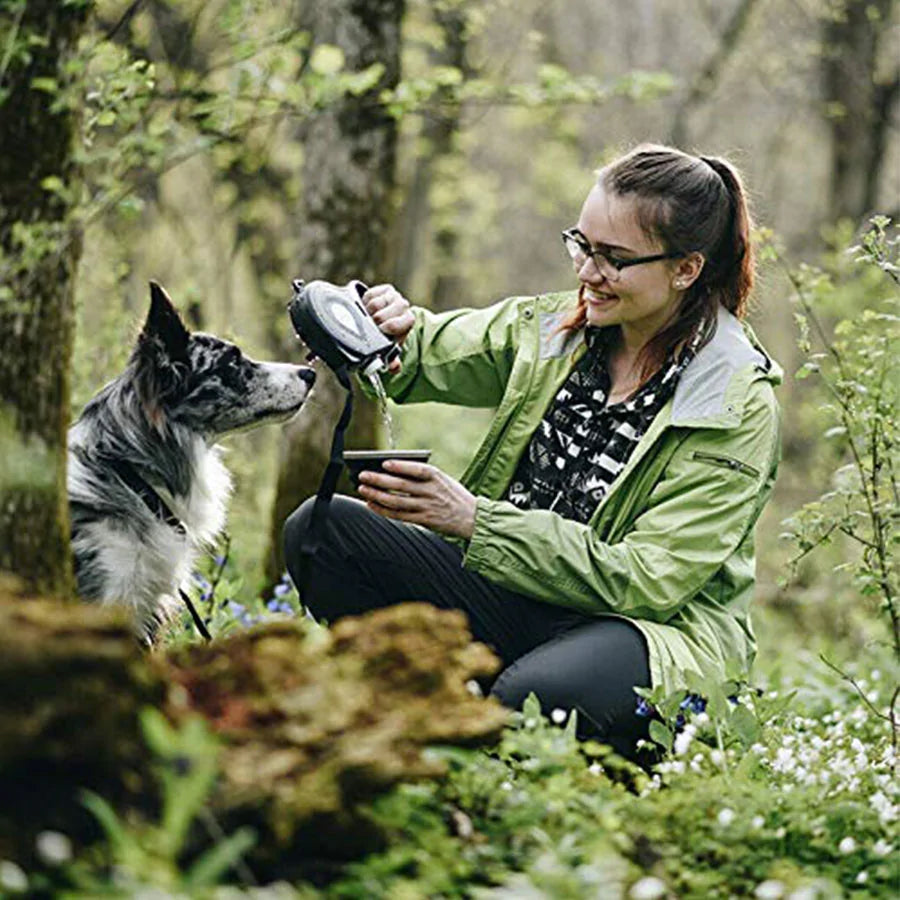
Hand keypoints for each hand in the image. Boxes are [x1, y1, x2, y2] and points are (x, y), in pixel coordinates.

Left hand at [357, 459, 476, 539]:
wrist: (472, 518)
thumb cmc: (453, 494)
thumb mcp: (443, 480)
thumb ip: (421, 476)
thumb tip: (391, 471)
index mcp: (438, 477)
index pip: (417, 470)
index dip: (401, 467)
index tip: (385, 463)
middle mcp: (432, 492)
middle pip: (401, 486)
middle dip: (379, 480)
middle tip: (363, 475)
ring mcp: (427, 508)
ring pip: (397, 502)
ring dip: (377, 496)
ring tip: (363, 489)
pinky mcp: (424, 520)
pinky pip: (399, 516)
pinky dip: (383, 510)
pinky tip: (371, 504)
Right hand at [363, 284, 414, 372]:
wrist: (384, 320)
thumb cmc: (388, 335)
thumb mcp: (389, 348)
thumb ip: (391, 360)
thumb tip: (393, 367)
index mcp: (408, 321)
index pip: (398, 323)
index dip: (388, 328)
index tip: (380, 332)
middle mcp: (403, 306)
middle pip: (385, 313)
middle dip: (376, 321)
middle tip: (371, 326)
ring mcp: (394, 296)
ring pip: (376, 304)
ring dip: (369, 312)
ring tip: (368, 318)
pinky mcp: (384, 289)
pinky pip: (370, 294)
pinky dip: (366, 301)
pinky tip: (367, 308)